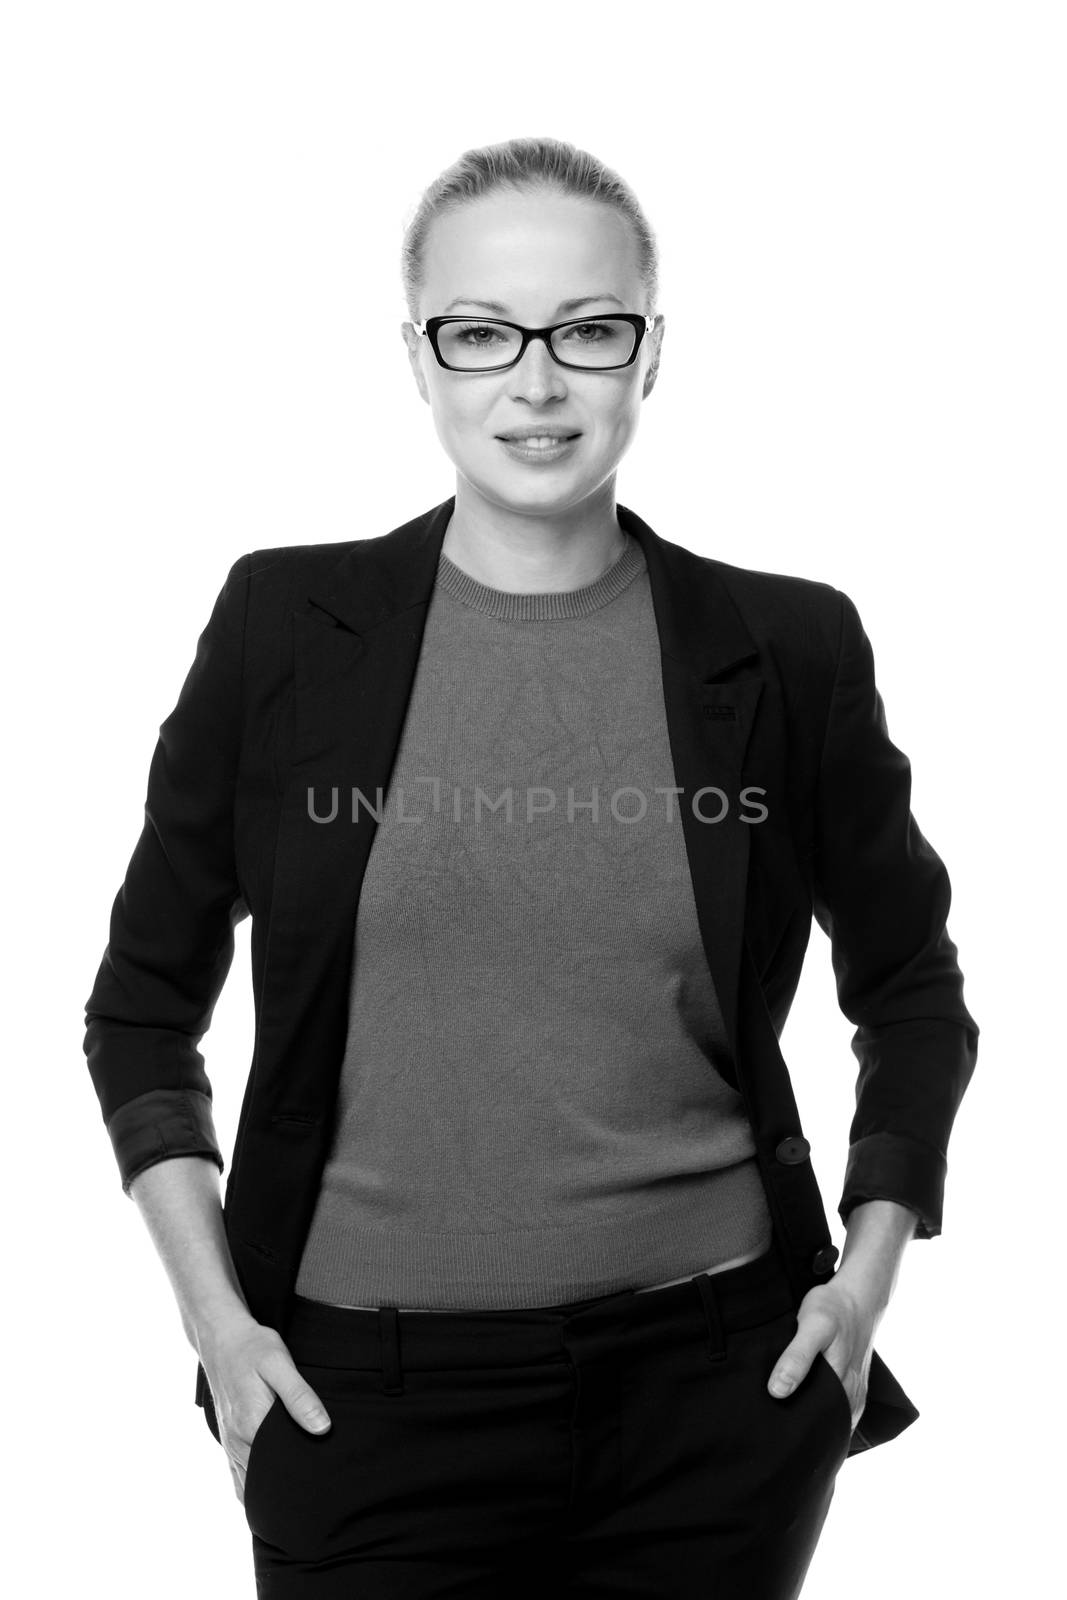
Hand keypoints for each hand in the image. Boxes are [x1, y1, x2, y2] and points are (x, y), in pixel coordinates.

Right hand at [198, 1314, 331, 1503]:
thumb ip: (299, 1397)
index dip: (299, 1480)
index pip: (279, 1470)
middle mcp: (237, 1442)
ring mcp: (229, 1443)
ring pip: (248, 1484)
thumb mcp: (279, 1364)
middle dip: (286, 1491)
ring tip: (296, 1498)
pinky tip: (270, 1491)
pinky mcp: (228, 1439)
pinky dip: (252, 1487)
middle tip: (315, 1496)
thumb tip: (322, 1429)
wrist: (220, 1337)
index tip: (320, 1487)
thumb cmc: (252, 1347)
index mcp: (252, 1426)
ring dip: (269, 1492)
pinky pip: (238, 1475)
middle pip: (264, 1482)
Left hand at [766, 1276, 876, 1433]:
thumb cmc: (833, 1308)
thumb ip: (796, 1358)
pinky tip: (801, 1404)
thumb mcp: (812, 1327)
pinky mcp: (852, 1383)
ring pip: (830, 1419)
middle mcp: (852, 1397)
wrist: (858, 1293)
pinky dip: (820, 1411)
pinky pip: (836, 1409)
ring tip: (783, 1423)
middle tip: (771, 1433)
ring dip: (811, 1423)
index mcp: (842, 1390)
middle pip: (824, 1428)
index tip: (772, 1439)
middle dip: (802, 1434)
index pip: (819, 1431)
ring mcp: (854, 1392)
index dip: (797, 1437)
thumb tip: (777, 1392)